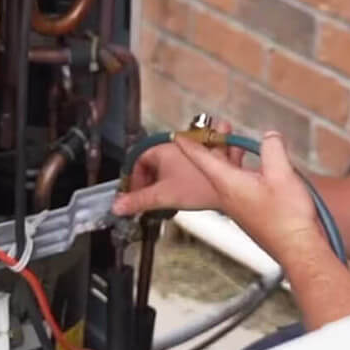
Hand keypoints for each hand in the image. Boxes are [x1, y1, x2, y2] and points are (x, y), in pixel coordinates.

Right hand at [112, 120, 244, 215]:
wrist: (232, 187)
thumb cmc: (199, 187)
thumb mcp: (162, 196)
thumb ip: (138, 201)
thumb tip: (117, 206)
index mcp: (163, 149)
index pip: (140, 159)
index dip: (136, 177)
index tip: (137, 192)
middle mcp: (180, 143)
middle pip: (158, 159)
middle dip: (153, 177)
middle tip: (152, 194)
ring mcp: (197, 147)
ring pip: (180, 155)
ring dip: (175, 169)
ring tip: (171, 186)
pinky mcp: (213, 154)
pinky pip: (203, 152)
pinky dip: (200, 160)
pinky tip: (200, 171)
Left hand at [173, 131, 323, 268]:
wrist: (298, 248)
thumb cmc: (287, 219)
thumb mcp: (282, 174)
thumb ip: (272, 149)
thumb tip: (269, 137)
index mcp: (228, 184)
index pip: (201, 159)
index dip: (189, 144)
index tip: (177, 135)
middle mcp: (229, 195)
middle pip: (213, 164)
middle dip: (213, 143)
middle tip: (217, 128)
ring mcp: (239, 204)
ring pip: (227, 173)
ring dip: (229, 154)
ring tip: (235, 140)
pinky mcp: (251, 209)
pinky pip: (239, 182)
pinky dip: (241, 168)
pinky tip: (256, 164)